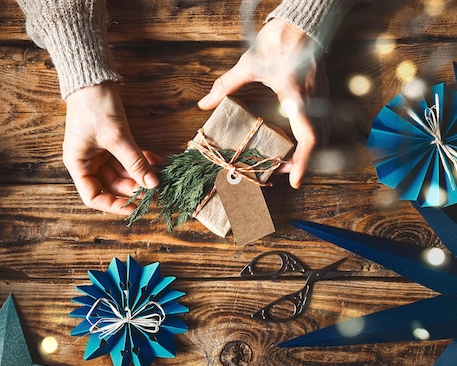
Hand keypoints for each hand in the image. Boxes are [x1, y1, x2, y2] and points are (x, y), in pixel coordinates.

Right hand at [64, 82, 159, 213]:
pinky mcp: (112, 142)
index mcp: (78, 164)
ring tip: (159, 174)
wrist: (93, 76)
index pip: (93, 197)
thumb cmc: (94, 105)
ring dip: (140, 173)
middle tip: (155, 188)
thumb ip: (134, 162)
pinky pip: (128, 158)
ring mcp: (100, 152)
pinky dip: (141, 160)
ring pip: (122, 173)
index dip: (113, 205)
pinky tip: (157, 161)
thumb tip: (152, 184)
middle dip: (133, 187)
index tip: (135, 207)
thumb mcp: (116, 137)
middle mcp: (87, 162)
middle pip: (111, 186)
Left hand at [198, 18, 329, 188]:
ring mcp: (321, 98)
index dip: (304, 163)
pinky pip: (321, 124)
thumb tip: (205, 102)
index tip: (295, 181)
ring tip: (286, 160)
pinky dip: (311, 139)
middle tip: (282, 173)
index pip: (309, 138)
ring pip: (322, 134)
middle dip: (303, 162)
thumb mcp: (249, 64)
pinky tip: (295, 142)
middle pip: (318, 142)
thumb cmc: (279, 40)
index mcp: (298, 97)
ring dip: (308, 152)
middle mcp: (314, 102)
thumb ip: (226, 85)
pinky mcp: (321, 95)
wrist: (303, 22)